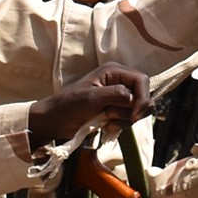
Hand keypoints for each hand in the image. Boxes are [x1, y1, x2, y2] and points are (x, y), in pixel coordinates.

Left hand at [31, 66, 148, 148]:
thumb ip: (116, 94)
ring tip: (105, 121)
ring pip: (137, 109)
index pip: (142, 81)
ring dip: (124, 119)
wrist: (54, 122)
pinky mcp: (115, 110)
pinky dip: (120, 124)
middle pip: (143, 95)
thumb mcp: (92, 98)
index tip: (134, 116)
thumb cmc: (69, 106)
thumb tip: (133, 98)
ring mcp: (117, 97)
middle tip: (112, 116)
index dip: (142, 98)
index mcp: (113, 71)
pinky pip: (129, 118)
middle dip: (132, 110)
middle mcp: (119, 81)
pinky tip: (106, 126)